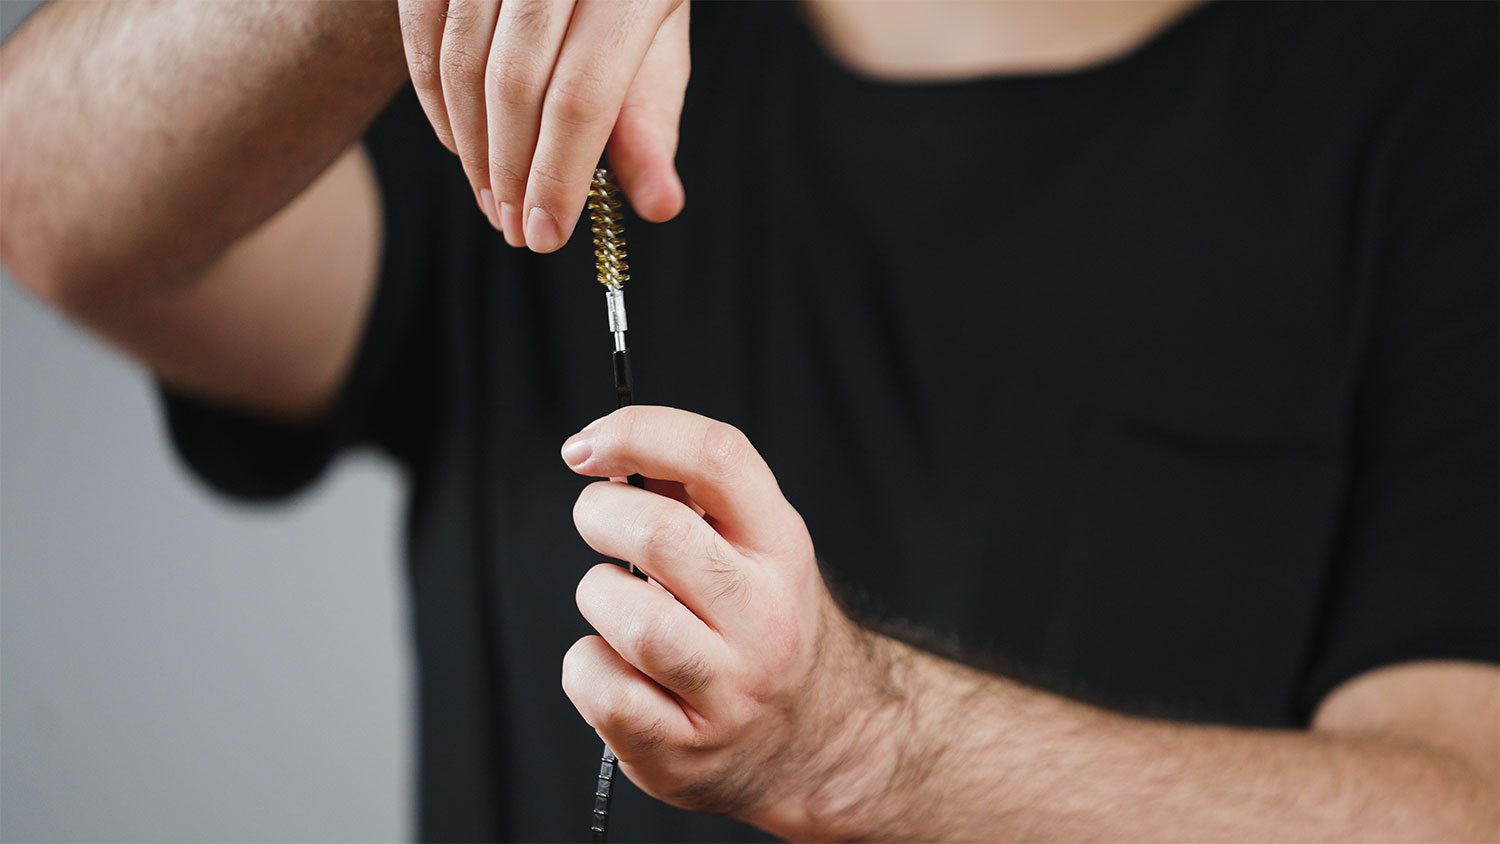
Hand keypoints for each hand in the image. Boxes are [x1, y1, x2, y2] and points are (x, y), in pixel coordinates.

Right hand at [397, 0, 688, 251]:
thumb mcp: (655, 46)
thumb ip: (650, 124)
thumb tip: (661, 206)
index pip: (582, 97)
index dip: (556, 176)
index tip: (543, 236)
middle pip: (516, 84)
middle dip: (509, 172)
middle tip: (512, 226)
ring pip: (463, 62)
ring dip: (471, 147)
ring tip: (489, 198)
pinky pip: (425, 32)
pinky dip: (435, 99)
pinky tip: (460, 144)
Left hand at [559, 406, 892, 828]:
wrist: (819, 738)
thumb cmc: (760, 624)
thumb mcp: (753, 548)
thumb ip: (688, 495)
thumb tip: (606, 449)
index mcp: (781, 547)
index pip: (718, 458)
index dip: (639, 434)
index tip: (587, 447)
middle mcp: (765, 616)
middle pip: (660, 535)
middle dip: (600, 515)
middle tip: (598, 523)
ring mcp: (727, 689)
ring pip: (628, 618)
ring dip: (598, 595)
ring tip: (618, 604)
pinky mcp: (683, 749)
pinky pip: (601, 689)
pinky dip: (587, 667)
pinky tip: (618, 667)